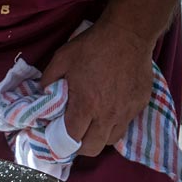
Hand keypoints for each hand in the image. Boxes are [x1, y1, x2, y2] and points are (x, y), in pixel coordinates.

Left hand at [40, 20, 153, 156]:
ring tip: (91, 126)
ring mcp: (127, 110)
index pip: (72, 139)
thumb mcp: (61, 60)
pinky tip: (107, 112)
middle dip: (80, 147)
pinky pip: (125, 124)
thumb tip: (40, 96)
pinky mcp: (140, 104)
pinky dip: (114, 124)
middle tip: (74, 136)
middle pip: (93, 148)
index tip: (57, 137)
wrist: (129, 32)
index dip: (61, 141)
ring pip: (111, 140)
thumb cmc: (93, 45)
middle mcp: (108, 113)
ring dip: (99, 137)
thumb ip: (47, 81)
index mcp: (86, 105)